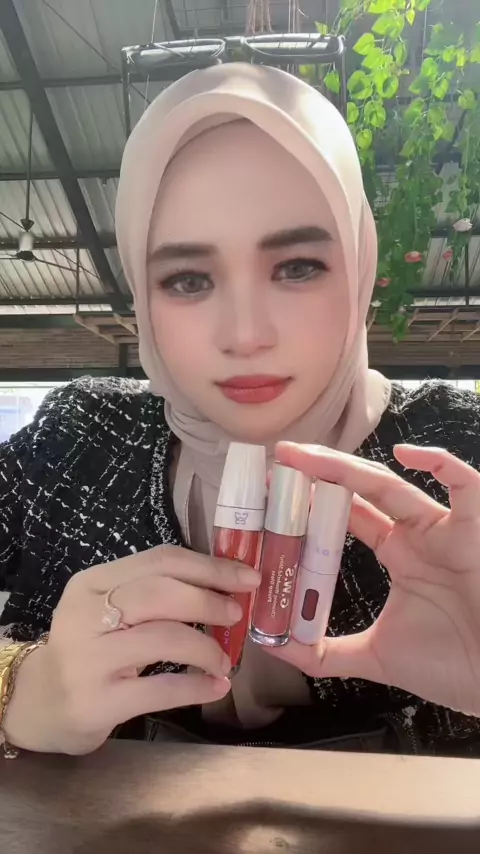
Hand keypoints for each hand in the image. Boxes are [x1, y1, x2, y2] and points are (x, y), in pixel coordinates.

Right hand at [4, 545, 258, 753]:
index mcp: (92, 583)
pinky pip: (161, 689)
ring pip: (164, 638)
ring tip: (224, 662)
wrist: (39, 703)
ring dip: (207, 648)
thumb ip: (153, 592)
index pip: (160, 560)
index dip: (210, 567)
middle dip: (209, 600)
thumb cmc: (88, 649)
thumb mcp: (107, 609)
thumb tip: (226, 585)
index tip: (247, 577)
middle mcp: (86, 615)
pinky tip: (216, 687)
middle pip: (160, 593)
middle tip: (236, 615)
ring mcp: (89, 659)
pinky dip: (197, 686)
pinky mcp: (97, 702)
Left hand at [268, 442, 479, 717]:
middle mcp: (417, 534)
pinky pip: (465, 485)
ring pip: (392, 484)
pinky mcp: (474, 531)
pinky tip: (405, 454)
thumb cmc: (453, 665)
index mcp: (398, 554)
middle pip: (361, 490)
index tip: (274, 489)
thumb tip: (272, 643)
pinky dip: (440, 464)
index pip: (348, 515)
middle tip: (279, 458)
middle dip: (319, 472)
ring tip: (303, 455)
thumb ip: (325, 653)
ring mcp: (444, 529)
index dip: (314, 500)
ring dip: (346, 466)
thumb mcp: (376, 657)